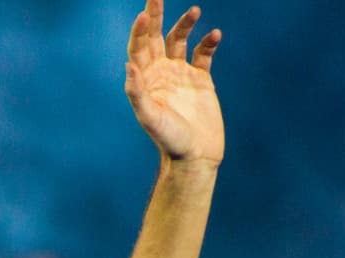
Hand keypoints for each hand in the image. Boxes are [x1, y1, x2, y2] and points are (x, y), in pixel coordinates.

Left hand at [125, 0, 223, 163]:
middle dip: (156, 15)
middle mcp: (160, 73)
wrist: (195, 156)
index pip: (138, 48)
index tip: (144, 13)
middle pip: (156, 37)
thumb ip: (138, 94)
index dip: (140, 30)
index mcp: (145, 80)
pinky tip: (215, 35)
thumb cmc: (170, 140)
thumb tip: (129, 67)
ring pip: (181, 40)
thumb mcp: (151, 118)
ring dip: (185, 24)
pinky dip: (209, 42)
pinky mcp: (201, 79)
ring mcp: (181, 74)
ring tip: (194, 11)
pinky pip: (204, 53)